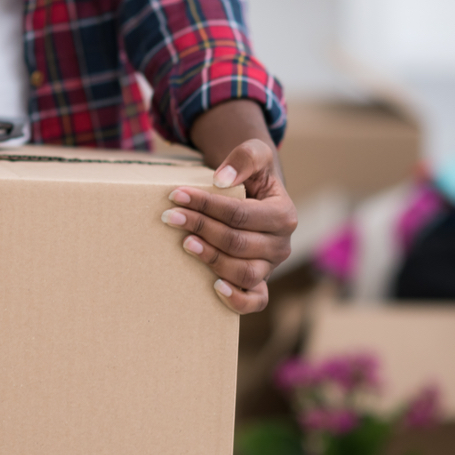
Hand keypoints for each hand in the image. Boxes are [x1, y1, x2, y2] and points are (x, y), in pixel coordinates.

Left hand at [162, 139, 296, 312]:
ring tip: (185, 243)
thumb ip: (245, 157)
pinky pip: (255, 301)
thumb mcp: (255, 153)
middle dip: (201, 227)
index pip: (241, 213)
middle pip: (237, 242)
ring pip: (243, 272)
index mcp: (284, 215)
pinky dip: (237, 300)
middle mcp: (281, 245)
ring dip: (211, 258)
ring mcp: (270, 267)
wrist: (256, 194)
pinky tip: (214, 287)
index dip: (207, 205)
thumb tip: (221, 180)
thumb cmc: (252, 174)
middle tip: (170, 217)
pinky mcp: (260, 283)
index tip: (176, 195)